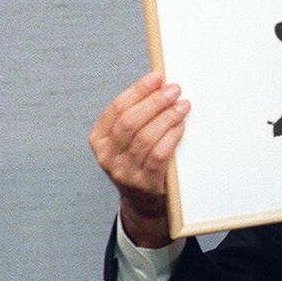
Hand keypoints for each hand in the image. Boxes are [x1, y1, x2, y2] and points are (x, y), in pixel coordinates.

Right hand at [88, 72, 189, 246]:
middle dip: (154, 101)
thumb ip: (138, 115)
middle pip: (130, 122)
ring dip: (166, 117)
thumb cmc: (139, 160)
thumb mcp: (129, 139)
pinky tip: (181, 126)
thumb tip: (160, 84)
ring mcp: (123, 172)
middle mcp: (107, 156)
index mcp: (99, 139)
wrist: (143, 202)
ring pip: (145, 138)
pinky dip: (171, 137)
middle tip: (174, 89)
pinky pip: (158, 155)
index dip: (137, 90)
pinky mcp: (144, 183)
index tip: (157, 77)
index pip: (116, 109)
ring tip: (182, 105)